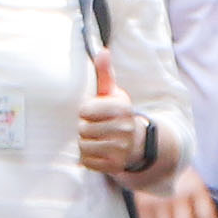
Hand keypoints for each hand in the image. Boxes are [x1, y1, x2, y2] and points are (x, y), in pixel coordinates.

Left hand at [72, 51, 148, 175]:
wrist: (135, 142)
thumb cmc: (116, 114)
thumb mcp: (112, 93)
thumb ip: (104, 73)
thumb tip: (102, 51)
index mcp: (123, 108)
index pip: (86, 109)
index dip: (85, 111)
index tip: (92, 111)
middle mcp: (125, 128)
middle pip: (83, 128)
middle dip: (84, 128)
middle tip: (94, 127)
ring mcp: (122, 149)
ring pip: (84, 145)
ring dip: (85, 143)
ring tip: (95, 138)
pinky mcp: (116, 166)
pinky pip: (88, 161)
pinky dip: (88, 157)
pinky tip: (98, 151)